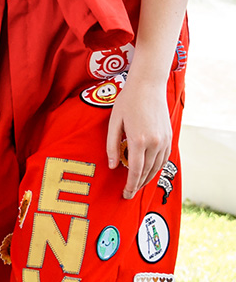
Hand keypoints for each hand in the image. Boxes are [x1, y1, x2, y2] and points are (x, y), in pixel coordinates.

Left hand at [106, 76, 172, 198]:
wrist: (148, 86)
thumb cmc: (127, 102)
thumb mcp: (113, 122)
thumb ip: (112, 145)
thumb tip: (112, 165)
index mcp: (138, 140)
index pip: (135, 170)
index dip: (130, 184)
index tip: (125, 193)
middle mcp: (154, 143)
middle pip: (147, 171)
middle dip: (138, 185)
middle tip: (129, 194)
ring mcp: (164, 140)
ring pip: (157, 167)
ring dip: (147, 178)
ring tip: (137, 185)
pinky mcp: (169, 137)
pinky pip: (164, 159)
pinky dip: (156, 168)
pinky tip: (148, 172)